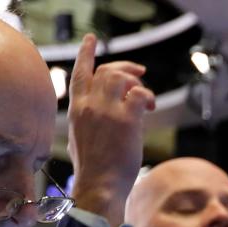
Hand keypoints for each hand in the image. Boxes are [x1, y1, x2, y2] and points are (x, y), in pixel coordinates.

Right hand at [67, 33, 155, 226]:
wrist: (99, 185)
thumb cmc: (94, 169)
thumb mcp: (82, 138)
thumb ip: (90, 119)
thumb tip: (106, 114)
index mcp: (76, 109)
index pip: (79, 73)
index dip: (86, 54)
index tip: (91, 40)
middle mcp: (89, 105)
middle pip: (106, 71)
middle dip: (126, 68)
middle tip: (140, 72)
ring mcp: (107, 110)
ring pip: (122, 78)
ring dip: (138, 83)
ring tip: (147, 99)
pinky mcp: (126, 119)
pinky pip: (140, 93)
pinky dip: (148, 96)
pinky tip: (150, 108)